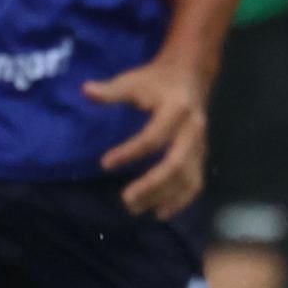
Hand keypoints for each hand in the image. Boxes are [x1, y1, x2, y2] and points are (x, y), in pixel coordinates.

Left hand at [87, 56, 211, 217]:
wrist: (191, 75)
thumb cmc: (157, 79)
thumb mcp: (134, 80)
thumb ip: (111, 90)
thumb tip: (85, 91)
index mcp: (177, 109)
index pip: (154, 137)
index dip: (131, 152)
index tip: (105, 163)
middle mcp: (193, 129)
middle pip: (176, 163)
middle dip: (152, 185)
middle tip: (126, 200)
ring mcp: (201, 144)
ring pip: (188, 177)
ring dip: (164, 197)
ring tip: (137, 209)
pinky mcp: (202, 154)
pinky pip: (196, 181)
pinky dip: (181, 200)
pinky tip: (161, 212)